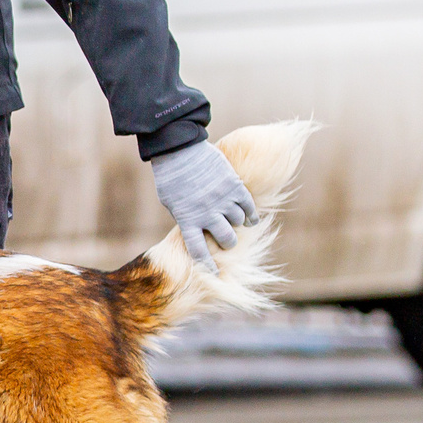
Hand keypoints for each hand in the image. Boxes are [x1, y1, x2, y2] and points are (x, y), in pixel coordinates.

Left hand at [149, 139, 257, 269]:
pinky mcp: (234, 185)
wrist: (179, 149)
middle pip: (226, 239)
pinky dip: (252, 214)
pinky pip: (249, 206)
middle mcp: (207, 212)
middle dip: (227, 242)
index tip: (216, 274)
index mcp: (187, 219)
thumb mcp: (171, 203)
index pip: (199, 251)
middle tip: (226, 239)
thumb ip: (186, 218)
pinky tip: (252, 218)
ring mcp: (222, 199)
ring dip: (237, 224)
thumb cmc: (170, 177)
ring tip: (233, 221)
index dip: (209, 265)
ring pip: (239, 222)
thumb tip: (200, 233)